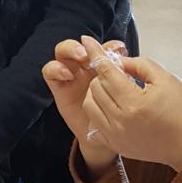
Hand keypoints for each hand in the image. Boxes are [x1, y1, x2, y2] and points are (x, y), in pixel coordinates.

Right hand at [43, 36, 127, 176]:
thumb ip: (131, 79)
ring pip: (63, 52)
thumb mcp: (131, 96)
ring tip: (81, 57)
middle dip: (86, 45)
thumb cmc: (123, 115)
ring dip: (70, 50)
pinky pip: (50, 72)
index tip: (118, 51)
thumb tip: (129, 62)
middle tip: (92, 53)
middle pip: (82, 45)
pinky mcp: (60, 88)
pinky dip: (56, 68)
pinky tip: (67, 75)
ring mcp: (72, 76)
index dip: (110, 46)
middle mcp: (87, 68)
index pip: (106, 48)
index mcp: (107, 67)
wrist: (111, 137)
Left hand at [85, 49, 181, 171]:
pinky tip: (113, 108)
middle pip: (95, 87)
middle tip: (121, 74)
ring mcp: (116, 136)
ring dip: (98, 93)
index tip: (87, 40)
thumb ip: (139, 64)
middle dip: (104, 75)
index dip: (97, 53)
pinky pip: (94, 126)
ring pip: (90, 106)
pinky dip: (99, 113)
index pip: (106, 72)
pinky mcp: (117, 146)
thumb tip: (118, 61)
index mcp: (134, 102)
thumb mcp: (166, 79)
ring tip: (116, 91)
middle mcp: (120, 121)